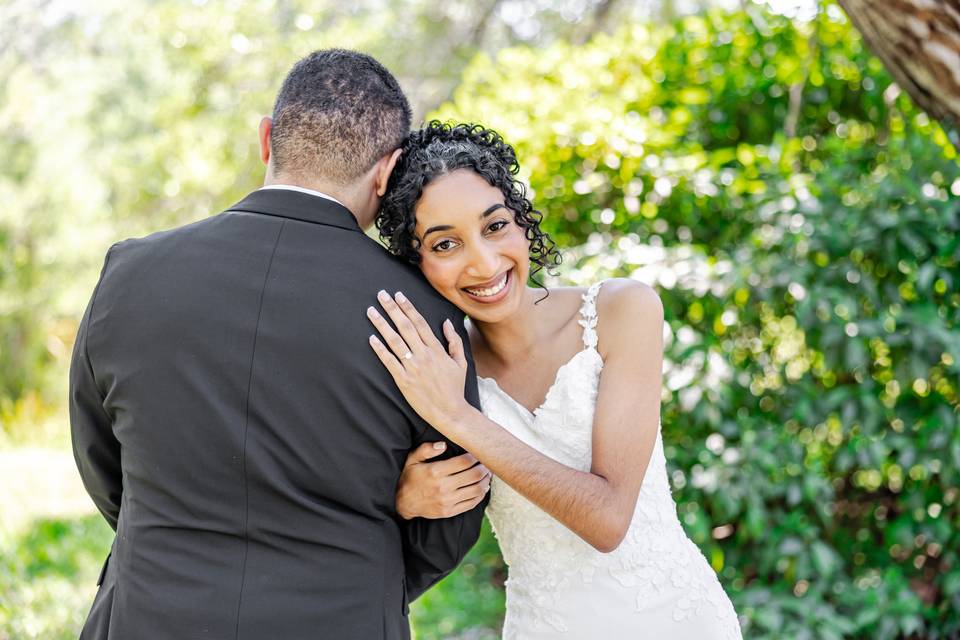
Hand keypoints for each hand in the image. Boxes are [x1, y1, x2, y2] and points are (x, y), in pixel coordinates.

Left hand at [367, 290, 472, 431]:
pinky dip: (379, 349)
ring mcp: (413, 367)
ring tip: (371, 311)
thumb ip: (454, 341)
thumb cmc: (455, 387)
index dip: (408, 307)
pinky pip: (389, 362)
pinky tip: (371, 338)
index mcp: (436, 349)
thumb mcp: (461, 362)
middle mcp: (424, 355)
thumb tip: (447, 322)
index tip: (399, 295)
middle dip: (392, 309)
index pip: (420, 322)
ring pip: (394, 341)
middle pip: (405, 326)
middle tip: (381, 295)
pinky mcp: (403, 380)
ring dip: (381, 324)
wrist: (451, 412)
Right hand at [396, 442, 491, 519]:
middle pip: (473, 475)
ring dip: (486, 480)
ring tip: (488, 473)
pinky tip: (483, 487)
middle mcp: (443, 487)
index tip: (478, 453)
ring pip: (476, 489)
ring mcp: (448, 501)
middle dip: (484, 467)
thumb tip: (443, 444)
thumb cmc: (410, 477)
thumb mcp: (412, 459)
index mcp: (435, 471)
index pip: (464, 462)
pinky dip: (481, 494)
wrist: (402, 503)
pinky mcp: (450, 511)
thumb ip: (426, 449)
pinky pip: (471, 503)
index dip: (475, 456)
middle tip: (487, 462)